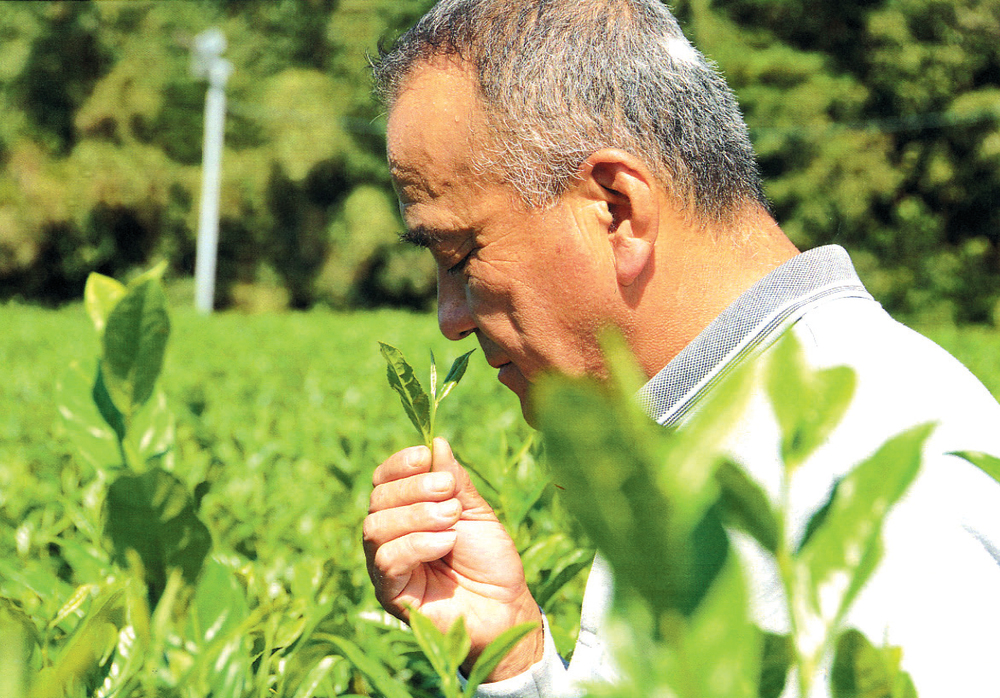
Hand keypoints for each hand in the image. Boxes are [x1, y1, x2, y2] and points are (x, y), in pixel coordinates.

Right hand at [363, 437, 543, 679]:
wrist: (506, 608)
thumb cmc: (490, 561)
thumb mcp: (477, 512)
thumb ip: (455, 481)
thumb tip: (437, 443)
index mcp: (406, 511)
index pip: (385, 479)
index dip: (400, 464)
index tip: (426, 455)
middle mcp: (390, 536)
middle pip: (378, 499)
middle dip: (415, 489)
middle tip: (450, 493)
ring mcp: (387, 566)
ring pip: (376, 527)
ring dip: (417, 516)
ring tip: (453, 519)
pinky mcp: (391, 594)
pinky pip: (386, 560)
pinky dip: (417, 544)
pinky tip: (446, 543)